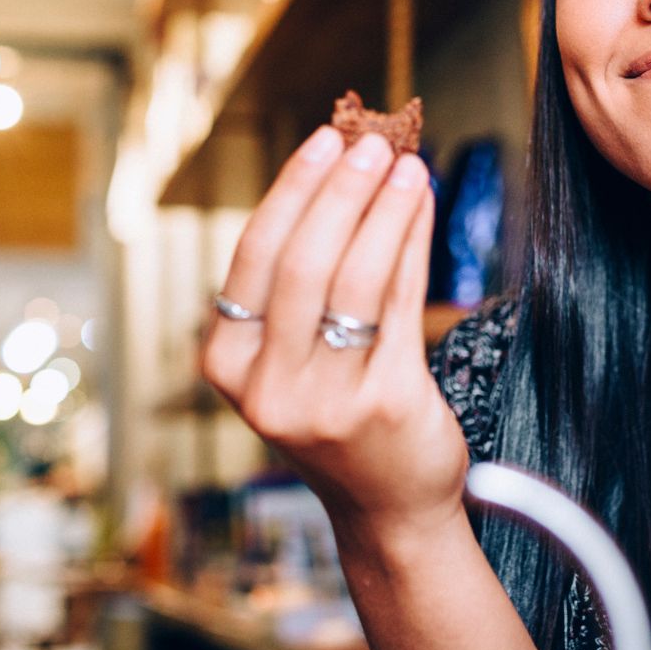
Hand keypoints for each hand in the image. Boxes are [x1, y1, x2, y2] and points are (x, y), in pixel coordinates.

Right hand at [200, 127, 469, 540]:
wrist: (389, 507)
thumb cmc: (341, 414)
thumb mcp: (294, 356)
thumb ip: (302, 281)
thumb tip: (343, 170)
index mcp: (228, 365)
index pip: (255, 259)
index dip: (292, 191)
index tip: (325, 142)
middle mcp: (267, 387)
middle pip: (303, 264)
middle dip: (340, 193)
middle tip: (371, 144)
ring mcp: (324, 401)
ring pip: (355, 281)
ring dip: (384, 212)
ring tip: (408, 166)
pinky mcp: (384, 404)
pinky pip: (401, 305)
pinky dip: (413, 246)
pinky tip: (422, 210)